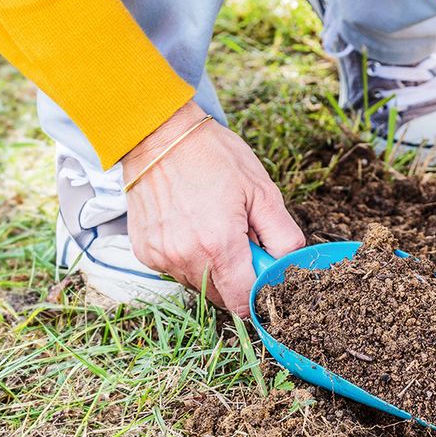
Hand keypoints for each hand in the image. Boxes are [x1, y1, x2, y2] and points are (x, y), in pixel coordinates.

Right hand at [122, 101, 304, 315]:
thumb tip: (290, 266)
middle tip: (241, 238)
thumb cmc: (214, 157)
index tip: (264, 274)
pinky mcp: (145, 252)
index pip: (243, 301)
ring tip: (213, 227)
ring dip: (212, 268)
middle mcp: (186, 258)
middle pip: (221, 296)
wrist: (160, 135)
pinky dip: (188, 257)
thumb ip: (282, 236)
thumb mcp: (263, 191)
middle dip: (237, 277)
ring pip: (198, 284)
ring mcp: (161, 256)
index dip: (259, 292)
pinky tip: (191, 226)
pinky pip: (175, 270)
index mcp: (219, 245)